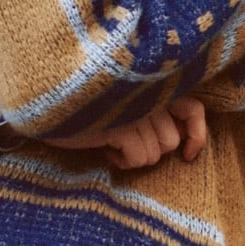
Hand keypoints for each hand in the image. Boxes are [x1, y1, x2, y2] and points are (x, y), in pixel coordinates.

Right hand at [46, 97, 206, 170]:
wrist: (47, 102)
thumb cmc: (88, 106)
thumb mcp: (128, 104)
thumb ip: (154, 113)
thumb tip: (179, 142)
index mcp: (156, 84)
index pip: (194, 110)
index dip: (196, 135)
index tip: (187, 154)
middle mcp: (150, 92)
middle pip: (171, 141)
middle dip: (150, 149)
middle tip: (125, 141)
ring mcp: (136, 108)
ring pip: (156, 153)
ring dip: (134, 156)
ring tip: (112, 143)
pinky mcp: (121, 125)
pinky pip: (139, 158)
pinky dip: (123, 161)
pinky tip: (106, 150)